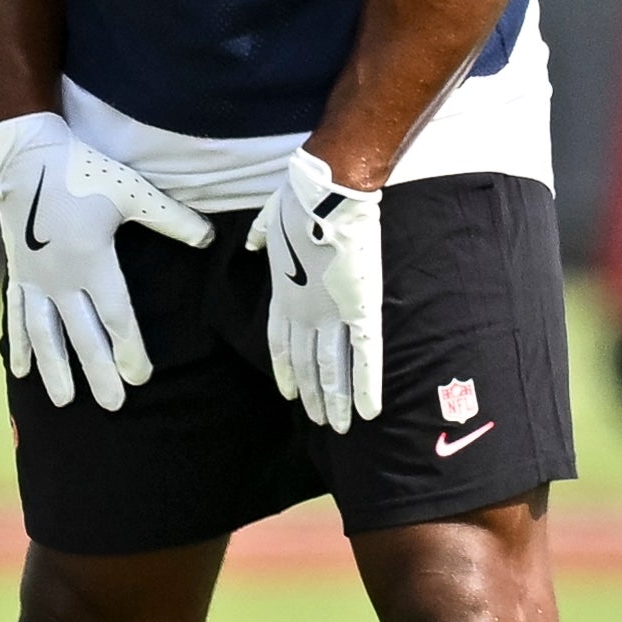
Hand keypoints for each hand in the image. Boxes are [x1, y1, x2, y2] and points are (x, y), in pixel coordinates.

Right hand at [0, 113, 214, 409]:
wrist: (27, 153)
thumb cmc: (85, 171)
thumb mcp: (133, 191)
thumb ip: (172, 219)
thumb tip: (209, 240)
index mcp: (92, 260)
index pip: (115, 316)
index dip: (128, 349)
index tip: (140, 378)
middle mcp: (61, 277)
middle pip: (82, 335)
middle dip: (98, 372)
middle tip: (112, 405)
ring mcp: (35, 278)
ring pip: (46, 334)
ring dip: (56, 368)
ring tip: (64, 401)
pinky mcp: (17, 272)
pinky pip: (17, 315)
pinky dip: (21, 344)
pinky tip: (21, 372)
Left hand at [245, 148, 385, 430]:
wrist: (325, 194)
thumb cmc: (299, 199)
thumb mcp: (268, 219)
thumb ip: (260, 236)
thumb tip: (251, 244)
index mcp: (282, 292)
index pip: (280, 342)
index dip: (284, 370)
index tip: (288, 392)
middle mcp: (303, 311)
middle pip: (304, 364)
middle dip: (312, 395)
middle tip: (320, 421)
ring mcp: (330, 314)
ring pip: (330, 369)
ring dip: (334, 401)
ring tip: (339, 426)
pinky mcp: (360, 311)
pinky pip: (365, 357)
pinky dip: (366, 386)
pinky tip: (370, 412)